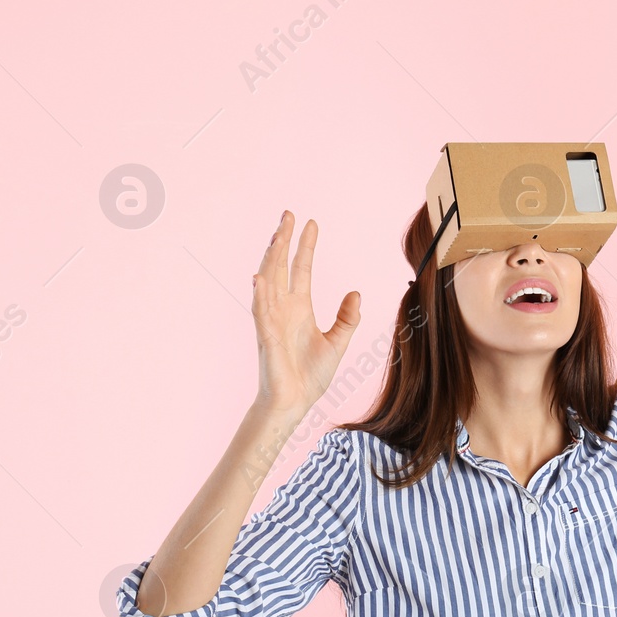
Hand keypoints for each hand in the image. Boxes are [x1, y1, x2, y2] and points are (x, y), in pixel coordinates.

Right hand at [251, 210, 360, 417]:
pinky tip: (260, 275)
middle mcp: (283, 308)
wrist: (296, 402)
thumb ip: (347, 318)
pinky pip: (261, 311)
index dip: (306, 246)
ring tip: (277, 234)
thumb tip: (356, 292)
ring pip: (268, 281)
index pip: (302, 269)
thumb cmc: (311, 375)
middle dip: (284, 240)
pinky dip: (260, 293)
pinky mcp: (266, 336)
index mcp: (299, 308)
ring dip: (271, 258)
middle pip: (281, 266)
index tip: (311, 223)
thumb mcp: (338, 342)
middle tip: (289, 214)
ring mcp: (272, 320)